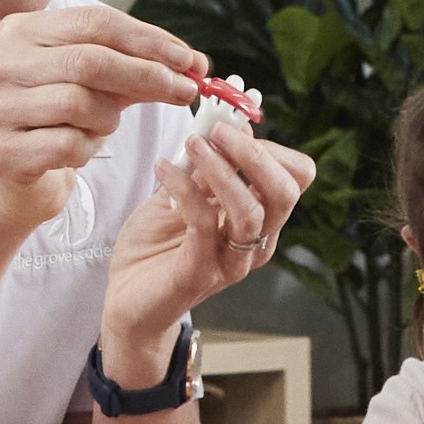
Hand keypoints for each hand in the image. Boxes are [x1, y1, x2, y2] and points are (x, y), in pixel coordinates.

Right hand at [0, 2, 209, 232]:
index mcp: (22, 30)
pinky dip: (88, 148)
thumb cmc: (61, 114)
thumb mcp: (98, 80)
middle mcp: (1, 63)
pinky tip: (80, 146)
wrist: (16, 170)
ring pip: (80, 104)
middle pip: (89, 60)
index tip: (188, 58)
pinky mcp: (2, 152)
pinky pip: (68, 145)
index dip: (147, 39)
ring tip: (104, 124)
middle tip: (185, 90)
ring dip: (109, 118)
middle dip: (146, 76)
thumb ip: (140, 65)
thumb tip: (194, 64)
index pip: (95, 22)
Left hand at [101, 114, 315, 357]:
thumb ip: (205, 165)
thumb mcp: (183, 194)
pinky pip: (204, 224)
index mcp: (259, 221)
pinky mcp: (198, 274)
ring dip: (222, 170)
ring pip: (250, 212)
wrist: (127, 300)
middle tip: (217, 132)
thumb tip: (226, 123)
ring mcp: (230, 263)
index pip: (296, 178)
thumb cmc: (156, 247)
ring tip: (192, 146)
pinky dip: (184, 188)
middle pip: (285, 194)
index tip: (232, 124)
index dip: (271, 146)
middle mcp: (255, 243)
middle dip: (254, 155)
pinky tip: (163, 170)